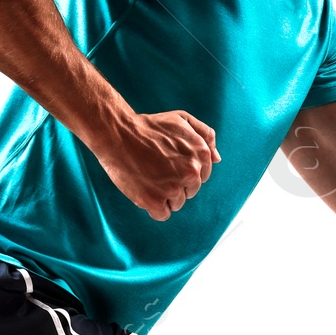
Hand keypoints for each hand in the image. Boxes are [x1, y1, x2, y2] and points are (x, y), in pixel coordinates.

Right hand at [95, 109, 219, 220]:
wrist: (118, 134)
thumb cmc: (149, 126)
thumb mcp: (182, 119)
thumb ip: (205, 136)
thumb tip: (217, 159)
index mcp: (201, 154)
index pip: (201, 177)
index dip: (183, 172)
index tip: (168, 163)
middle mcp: (191, 172)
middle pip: (190, 192)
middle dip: (175, 184)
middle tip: (156, 169)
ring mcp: (173, 188)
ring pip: (176, 204)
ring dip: (163, 196)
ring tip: (149, 177)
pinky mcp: (155, 201)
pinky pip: (162, 215)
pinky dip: (153, 207)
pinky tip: (144, 191)